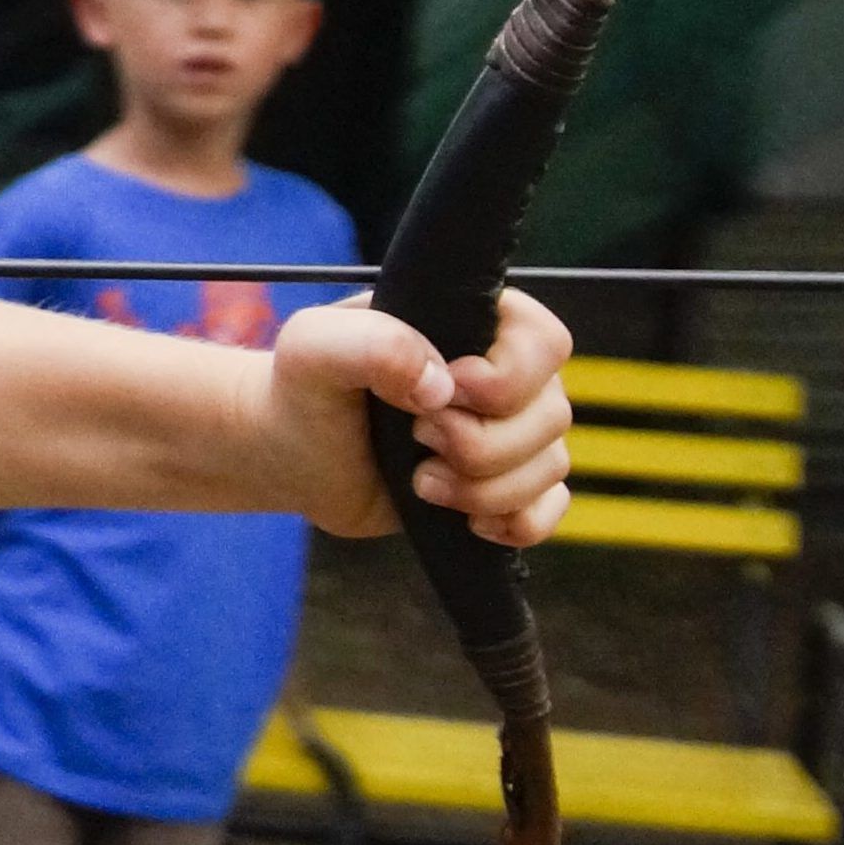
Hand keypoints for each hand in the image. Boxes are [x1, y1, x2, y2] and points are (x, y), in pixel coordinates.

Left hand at [265, 290, 574, 544]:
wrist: (289, 453)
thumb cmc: (302, 389)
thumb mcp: (314, 349)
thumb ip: (374, 345)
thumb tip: (441, 386)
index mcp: (475, 322)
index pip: (545, 343)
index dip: (506, 380)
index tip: (442, 395)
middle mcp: (505, 374)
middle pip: (554, 414)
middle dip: (481, 445)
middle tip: (417, 438)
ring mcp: (508, 431)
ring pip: (551, 467)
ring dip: (485, 489)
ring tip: (421, 482)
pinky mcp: (500, 485)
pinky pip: (549, 509)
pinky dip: (517, 523)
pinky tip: (469, 522)